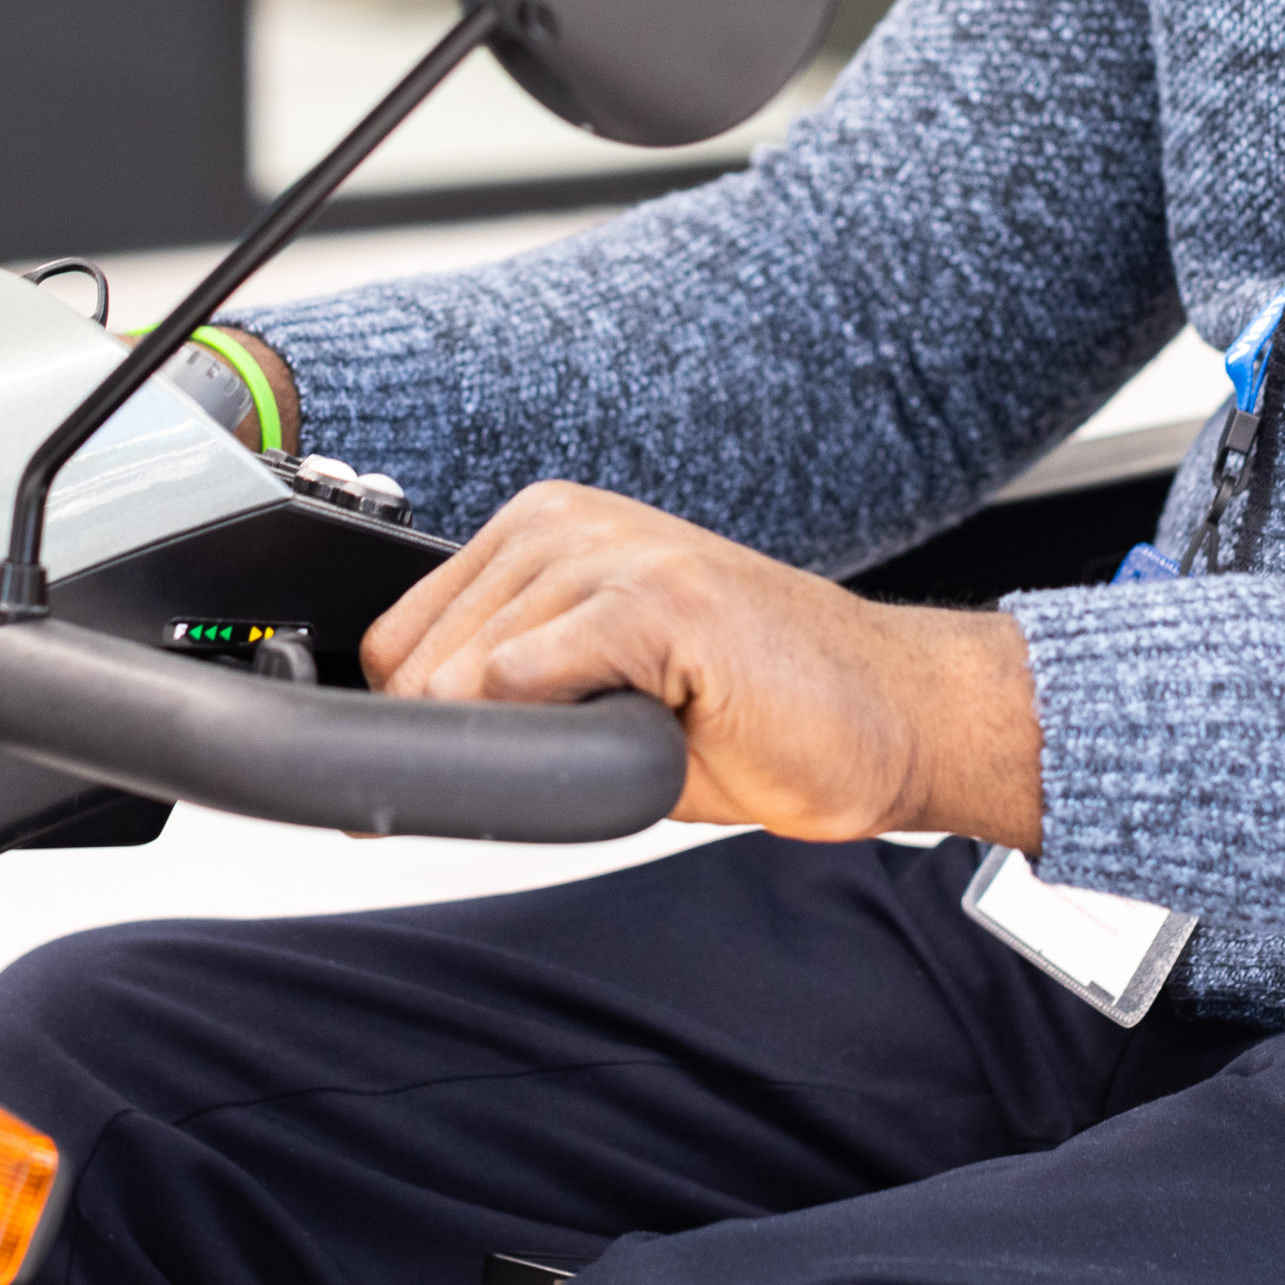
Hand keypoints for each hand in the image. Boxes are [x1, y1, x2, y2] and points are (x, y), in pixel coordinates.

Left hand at [363, 481, 1044, 847]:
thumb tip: (393, 759)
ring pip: (464, 678)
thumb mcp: (599, 698)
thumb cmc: (758, 711)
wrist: (891, 716)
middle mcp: (563, 520)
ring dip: (532, 743)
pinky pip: (527, 680)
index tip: (479, 765)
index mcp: (541, 529)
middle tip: (575, 759)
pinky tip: (641, 729)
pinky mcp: (654, 597)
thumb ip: (503, 704)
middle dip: (472, 744)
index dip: (419, 726)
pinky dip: (553, 736)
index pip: (397, 639)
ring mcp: (610, 548)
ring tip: (630, 733)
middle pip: (415, 668)